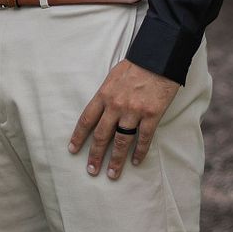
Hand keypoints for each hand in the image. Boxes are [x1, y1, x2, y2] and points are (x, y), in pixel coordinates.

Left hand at [69, 59, 178, 179]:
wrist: (159, 58)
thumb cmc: (136, 65)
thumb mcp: (113, 76)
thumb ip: (106, 94)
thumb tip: (101, 109)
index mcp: (104, 95)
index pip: (86, 120)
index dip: (78, 136)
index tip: (73, 150)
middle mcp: (116, 105)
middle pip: (102, 135)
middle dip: (95, 155)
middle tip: (91, 170)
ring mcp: (134, 111)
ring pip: (122, 141)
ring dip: (116, 160)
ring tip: (112, 174)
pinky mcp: (151, 115)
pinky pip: (144, 138)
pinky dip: (140, 152)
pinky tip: (135, 161)